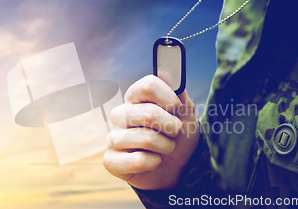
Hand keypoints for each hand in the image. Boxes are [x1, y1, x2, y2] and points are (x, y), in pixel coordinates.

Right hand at [103, 75, 199, 189]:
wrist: (177, 167)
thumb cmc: (179, 137)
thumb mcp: (186, 114)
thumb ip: (178, 93)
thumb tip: (167, 70)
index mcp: (135, 98)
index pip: (147, 85)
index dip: (169, 98)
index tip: (177, 109)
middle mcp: (120, 114)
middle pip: (149, 113)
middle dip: (172, 127)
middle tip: (175, 133)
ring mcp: (113, 137)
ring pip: (146, 139)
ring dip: (166, 147)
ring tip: (164, 148)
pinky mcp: (111, 160)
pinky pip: (138, 161)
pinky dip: (154, 163)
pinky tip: (152, 162)